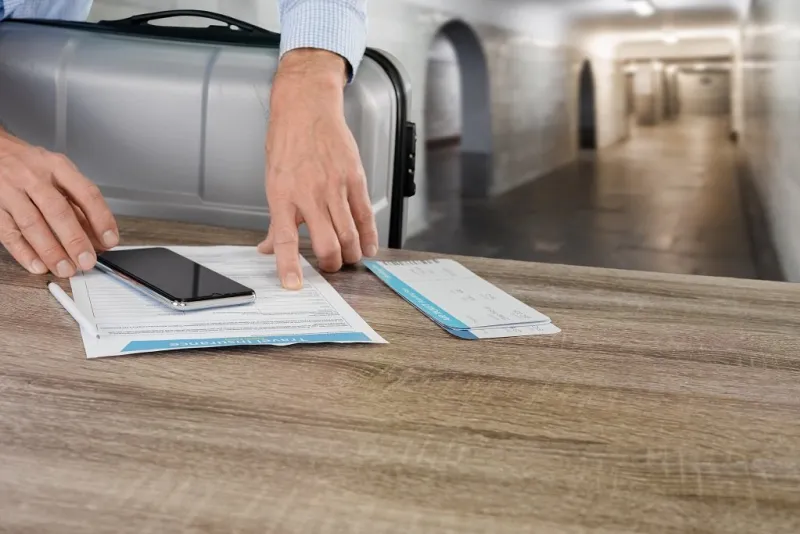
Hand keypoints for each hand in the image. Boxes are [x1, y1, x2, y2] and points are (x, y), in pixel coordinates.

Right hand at [0, 132, 118, 276]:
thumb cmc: (30, 165)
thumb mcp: (58, 173)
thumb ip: (77, 203)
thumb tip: (98, 237)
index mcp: (57, 166)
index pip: (86, 193)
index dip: (101, 218)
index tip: (110, 240)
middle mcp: (34, 177)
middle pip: (58, 211)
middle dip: (75, 240)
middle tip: (87, 261)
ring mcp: (10, 191)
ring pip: (33, 224)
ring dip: (51, 251)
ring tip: (65, 268)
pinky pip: (9, 232)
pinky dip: (24, 252)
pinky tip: (38, 265)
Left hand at [258, 49, 378, 288]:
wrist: (307, 108)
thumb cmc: (288, 141)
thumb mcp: (273, 181)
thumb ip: (276, 219)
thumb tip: (268, 248)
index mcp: (283, 196)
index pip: (285, 240)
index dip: (289, 267)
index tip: (293, 285)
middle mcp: (309, 193)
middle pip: (326, 243)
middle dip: (331, 264)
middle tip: (331, 267)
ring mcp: (334, 186)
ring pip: (349, 234)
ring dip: (351, 253)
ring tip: (349, 258)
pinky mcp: (354, 179)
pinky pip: (365, 215)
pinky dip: (369, 236)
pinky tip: (369, 246)